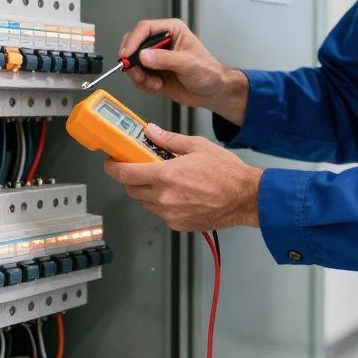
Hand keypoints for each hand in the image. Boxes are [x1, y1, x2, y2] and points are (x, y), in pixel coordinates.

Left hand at [103, 124, 261, 231]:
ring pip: (145, 202)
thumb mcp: (197, 146)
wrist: (245, 198)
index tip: (112, 162)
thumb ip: (169, 140)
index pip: (125, 173)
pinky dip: (163, 203)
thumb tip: (151, 132)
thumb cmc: (227, 173)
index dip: (113, 167)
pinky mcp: (178, 224)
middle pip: (131, 189)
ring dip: (148, 191)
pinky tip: (180, 194)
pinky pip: (160, 213)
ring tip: (168, 180)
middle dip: (133, 178)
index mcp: (166, 175)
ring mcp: (170, 213)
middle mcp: (164, 197)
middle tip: (144, 167)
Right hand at [119, 17, 248, 125]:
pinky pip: (138, 77)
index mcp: (171, 31)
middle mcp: (161, 43)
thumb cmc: (209, 72)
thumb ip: (165, 59)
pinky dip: (143, 85)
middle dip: (133, 62)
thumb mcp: (188, 64)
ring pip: (133, 63)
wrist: (213, 92)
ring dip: (139, 76)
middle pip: (133, 45)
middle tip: (138, 73)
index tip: (127, 54)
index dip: (133, 41)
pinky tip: (157, 87)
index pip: (145, 29)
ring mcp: (155, 58)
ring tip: (154, 83)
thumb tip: (144, 55)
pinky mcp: (153, 73)